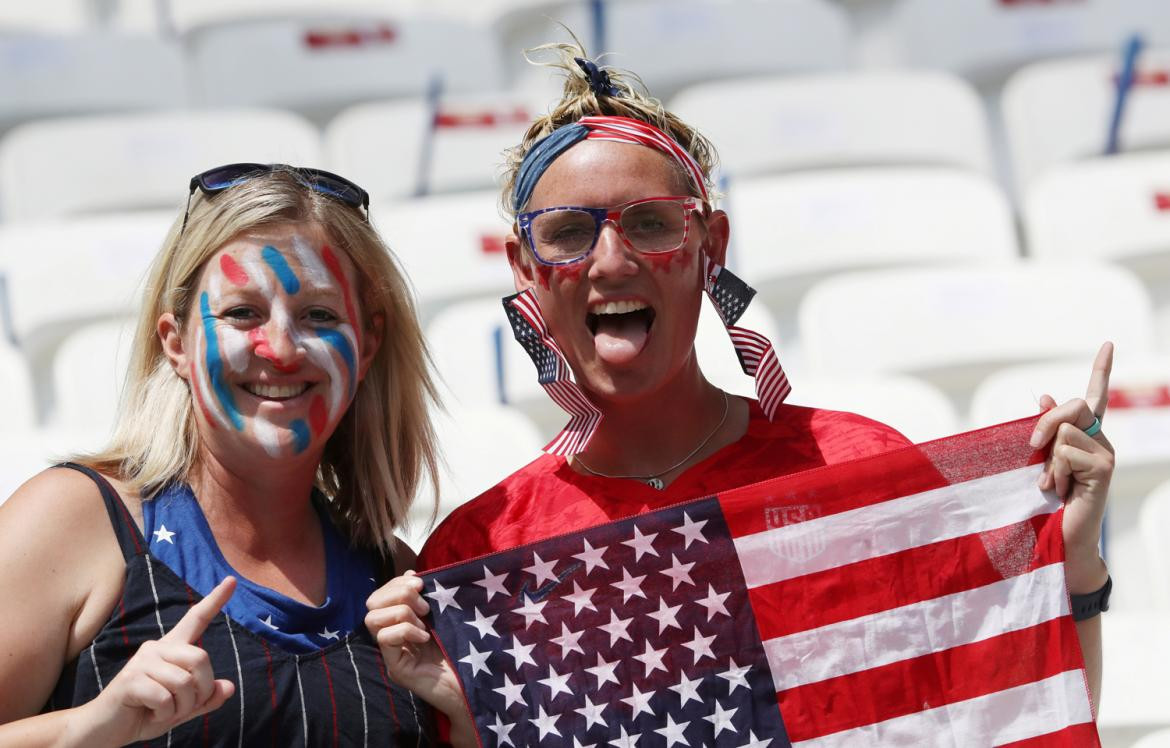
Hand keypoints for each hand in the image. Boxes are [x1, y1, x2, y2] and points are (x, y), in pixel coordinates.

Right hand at [79, 577, 236, 744]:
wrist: (105, 730)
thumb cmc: (145, 714)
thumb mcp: (182, 708)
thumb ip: (205, 699)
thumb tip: (229, 687)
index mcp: (172, 649)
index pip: (196, 619)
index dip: (215, 600)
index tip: (232, 580)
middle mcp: (157, 648)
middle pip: (201, 657)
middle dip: (202, 690)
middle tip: (184, 707)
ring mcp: (142, 661)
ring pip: (185, 682)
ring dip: (182, 707)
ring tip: (164, 712)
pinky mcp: (130, 679)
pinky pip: (165, 698)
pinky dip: (165, 714)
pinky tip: (150, 714)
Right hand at [365, 572, 472, 740]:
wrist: (476, 685)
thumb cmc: (464, 650)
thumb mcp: (443, 616)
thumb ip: (427, 597)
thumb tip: (411, 574)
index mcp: (400, 622)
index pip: (381, 594)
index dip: (397, 583)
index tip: (421, 583)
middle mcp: (391, 637)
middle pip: (371, 603)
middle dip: (398, 594)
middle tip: (425, 606)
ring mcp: (391, 654)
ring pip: (372, 619)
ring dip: (401, 612)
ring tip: (425, 623)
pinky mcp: (396, 668)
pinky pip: (385, 639)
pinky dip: (406, 631)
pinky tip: (425, 638)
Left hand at [1029, 343, 1114, 593]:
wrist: (1059, 535)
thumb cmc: (1047, 499)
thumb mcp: (1042, 458)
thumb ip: (1046, 430)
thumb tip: (1044, 395)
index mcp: (1086, 435)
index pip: (1095, 396)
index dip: (1102, 369)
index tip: (1108, 343)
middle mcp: (1101, 441)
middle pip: (1075, 406)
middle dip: (1046, 422)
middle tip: (1031, 447)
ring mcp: (1106, 455)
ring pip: (1064, 433)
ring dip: (1047, 460)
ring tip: (1052, 484)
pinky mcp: (1103, 470)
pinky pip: (1066, 453)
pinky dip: (1054, 473)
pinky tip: (1060, 492)